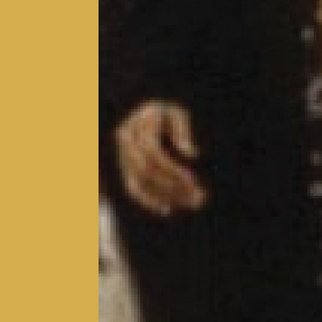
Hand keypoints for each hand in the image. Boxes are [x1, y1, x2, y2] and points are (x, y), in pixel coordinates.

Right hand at [114, 100, 205, 214]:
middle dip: (172, 186)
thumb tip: (190, 155)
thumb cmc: (165, 114)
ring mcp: (122, 155)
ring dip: (165, 196)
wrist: (142, 115)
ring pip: (140, 183)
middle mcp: (125, 140)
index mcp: (138, 125)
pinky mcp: (124, 168)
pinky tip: (167, 209)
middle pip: (147, 171)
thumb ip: (183, 130)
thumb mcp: (177, 113)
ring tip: (192, 203)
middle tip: (199, 198)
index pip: (154, 154)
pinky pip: (133, 188)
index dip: (173, 170)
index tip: (193, 181)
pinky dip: (149, 201)